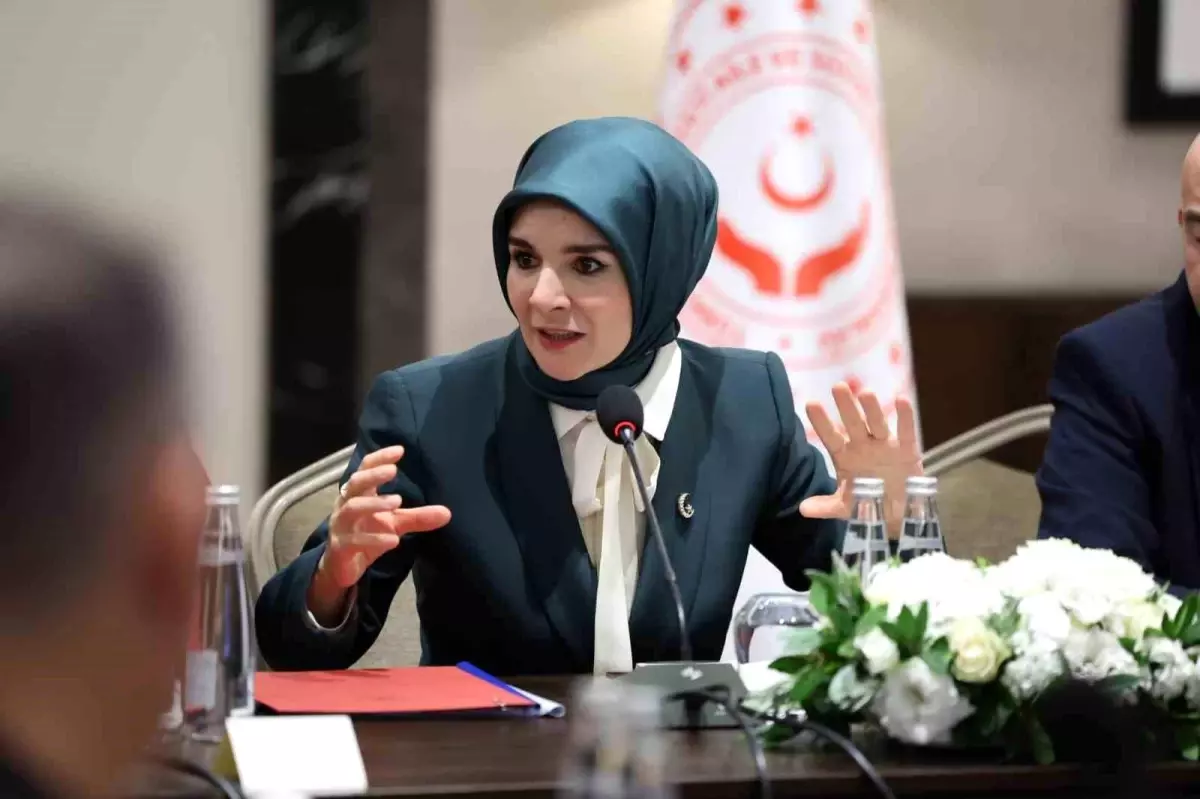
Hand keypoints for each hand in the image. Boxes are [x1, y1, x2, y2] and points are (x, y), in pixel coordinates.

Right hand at [320, 445, 451, 588]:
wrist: (343, 567)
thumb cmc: (367, 536)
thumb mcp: (395, 524)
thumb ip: (418, 517)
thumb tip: (448, 513)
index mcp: (359, 494)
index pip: (365, 469)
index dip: (379, 458)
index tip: (400, 450)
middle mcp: (346, 505)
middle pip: (355, 484)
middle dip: (372, 475)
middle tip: (393, 470)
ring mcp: (341, 526)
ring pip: (352, 509)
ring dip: (374, 503)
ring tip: (397, 502)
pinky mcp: (340, 547)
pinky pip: (354, 541)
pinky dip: (373, 539)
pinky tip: (393, 540)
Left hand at [798, 383, 920, 535]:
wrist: (897, 513)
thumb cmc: (867, 503)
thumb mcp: (846, 507)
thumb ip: (826, 506)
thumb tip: (802, 509)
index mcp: (845, 457)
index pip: (831, 437)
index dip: (822, 422)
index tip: (810, 404)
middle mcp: (863, 446)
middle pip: (853, 424)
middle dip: (846, 407)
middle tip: (838, 387)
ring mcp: (885, 446)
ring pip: (877, 424)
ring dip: (873, 409)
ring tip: (866, 393)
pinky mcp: (907, 450)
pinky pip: (906, 431)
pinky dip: (905, 417)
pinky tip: (902, 400)